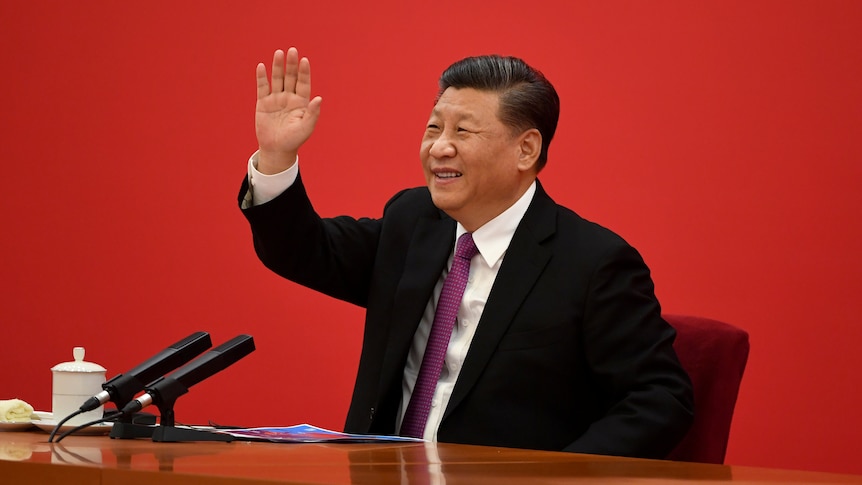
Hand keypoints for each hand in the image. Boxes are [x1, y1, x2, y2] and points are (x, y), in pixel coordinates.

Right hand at [255, 48, 321, 173]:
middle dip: (291, 65)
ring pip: (277, 79)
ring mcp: (276, 99)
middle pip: (290, 77)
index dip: (304, 72)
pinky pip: (262, 87)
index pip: (303, 83)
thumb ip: (313, 113)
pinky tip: (261, 66)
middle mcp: (289, 97)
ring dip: (278, 66)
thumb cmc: (294, 140)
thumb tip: (319, 98)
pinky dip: (262, 77)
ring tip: (279, 53)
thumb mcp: (306, 127)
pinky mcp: (263, 103)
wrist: (276, 149)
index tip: (304, 60)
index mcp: (301, 102)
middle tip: (292, 50)